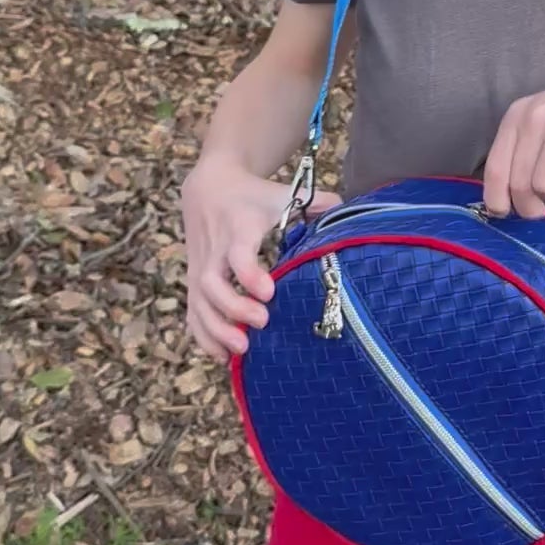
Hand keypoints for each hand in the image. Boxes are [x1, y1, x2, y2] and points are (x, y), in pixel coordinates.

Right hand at [181, 153, 339, 360]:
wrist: (209, 186)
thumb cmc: (254, 195)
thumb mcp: (282, 193)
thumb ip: (317, 203)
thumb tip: (352, 214)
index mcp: (239, 228)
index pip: (238, 253)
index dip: (249, 274)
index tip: (269, 292)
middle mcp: (215, 250)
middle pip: (212, 283)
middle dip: (234, 307)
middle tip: (262, 322)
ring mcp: (200, 267)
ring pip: (199, 302)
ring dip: (217, 329)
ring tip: (242, 350)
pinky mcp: (193, 281)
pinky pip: (192, 313)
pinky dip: (204, 337)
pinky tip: (224, 357)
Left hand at [482, 65, 544, 218]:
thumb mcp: (543, 119)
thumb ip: (521, 149)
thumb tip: (503, 197)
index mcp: (517, 113)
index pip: (496, 166)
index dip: (495, 197)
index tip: (502, 213)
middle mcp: (536, 117)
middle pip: (519, 182)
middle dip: (527, 204)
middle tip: (539, 210)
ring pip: (544, 185)